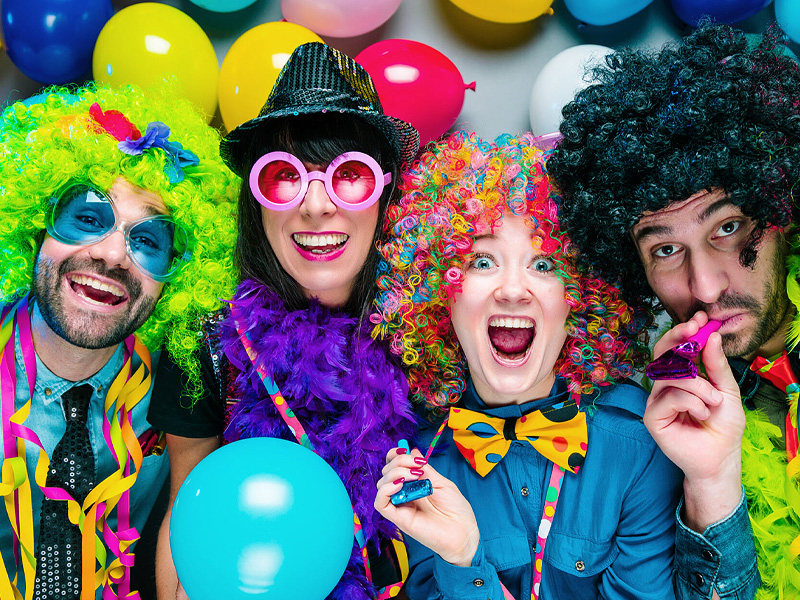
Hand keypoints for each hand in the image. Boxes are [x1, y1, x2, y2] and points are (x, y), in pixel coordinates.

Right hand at [375, 447, 479, 566]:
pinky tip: (399, 485)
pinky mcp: (399, 519)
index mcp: (413, 485)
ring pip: (381, 485)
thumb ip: (425, 469)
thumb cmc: (456, 510)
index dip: (395, 456)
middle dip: (399, 462)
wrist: (464, 533)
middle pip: (387, 472)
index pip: (394, 467)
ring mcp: (400, 506)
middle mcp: (404, 494)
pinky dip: (385, 490)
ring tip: (413, 475)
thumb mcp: (442, 483)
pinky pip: (380, 503)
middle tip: (417, 465)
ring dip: (394, 473)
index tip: (404, 450)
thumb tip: (412, 450)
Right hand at [644, 313, 744, 529]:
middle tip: (695, 331)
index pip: (674, 348)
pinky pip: (669, 397)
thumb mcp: (727, 390)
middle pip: (662, 354)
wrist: (720, 458)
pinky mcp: (652, 416)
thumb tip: (711, 336)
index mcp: (680, 376)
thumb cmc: (723, 426)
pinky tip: (702, 414)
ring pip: (670, 375)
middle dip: (679, 339)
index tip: (700, 319)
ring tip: (714, 402)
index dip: (684, 331)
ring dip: (698, 385)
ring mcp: (656, 400)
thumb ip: (716, 365)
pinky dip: (691, 402)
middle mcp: (664, 385)